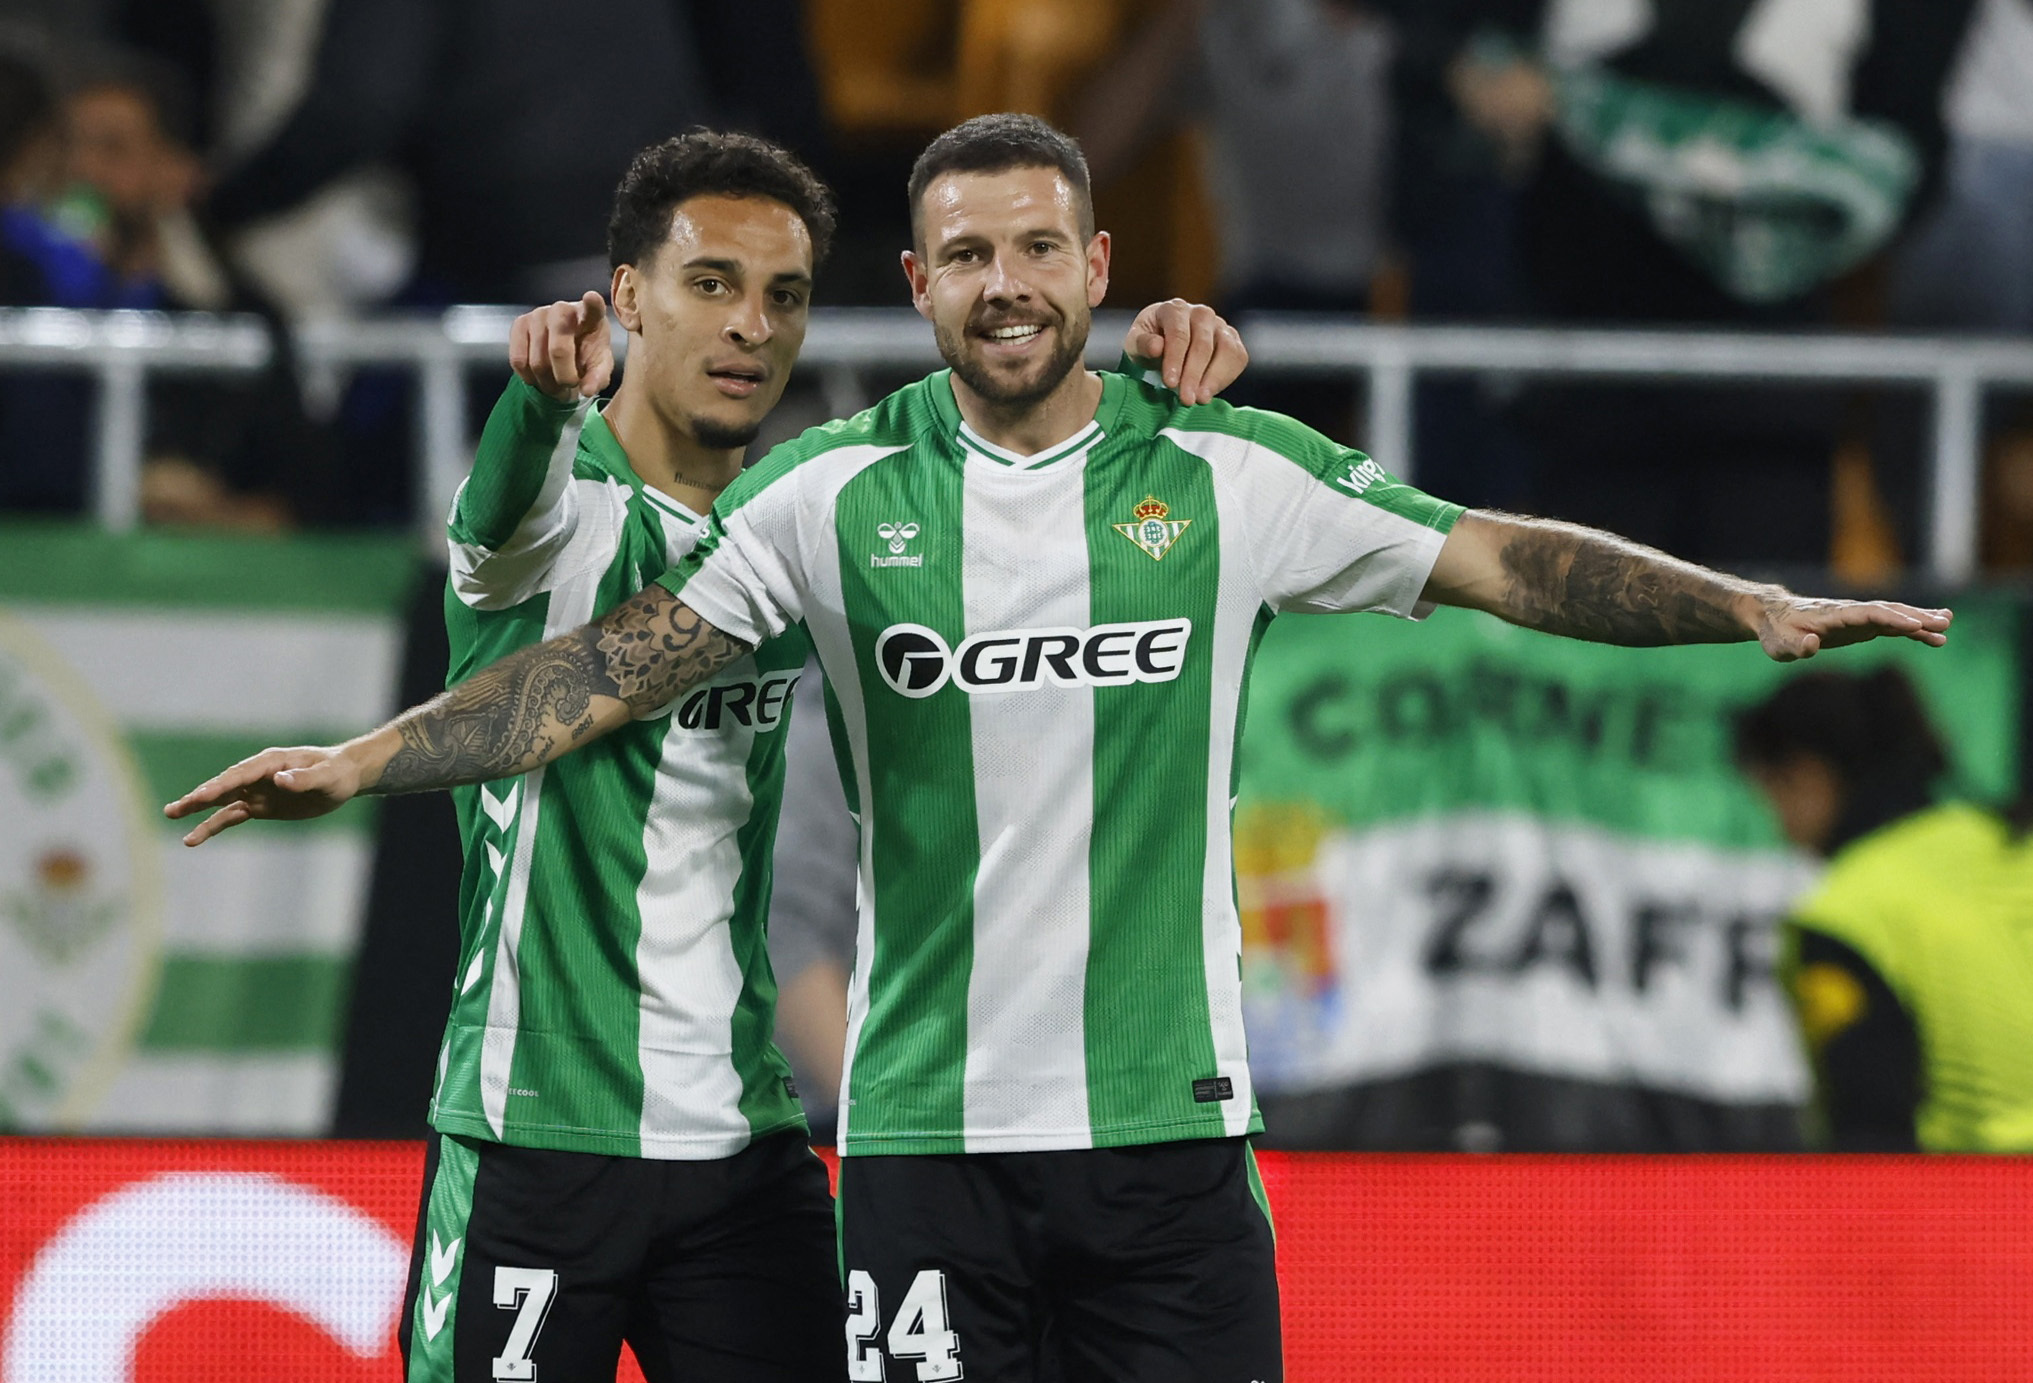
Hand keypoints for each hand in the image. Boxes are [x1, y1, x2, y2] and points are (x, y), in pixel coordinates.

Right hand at [162, 744, 366, 845]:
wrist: (344, 778)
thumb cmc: (337, 773)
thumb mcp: (326, 776)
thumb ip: (303, 778)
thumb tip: (279, 779)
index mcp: (271, 762)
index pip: (241, 774)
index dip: (221, 785)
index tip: (201, 796)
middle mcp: (257, 775)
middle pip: (223, 786)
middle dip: (199, 797)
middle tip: (174, 809)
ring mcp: (255, 791)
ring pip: (220, 801)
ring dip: (196, 809)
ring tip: (170, 815)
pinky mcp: (259, 806)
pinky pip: (231, 816)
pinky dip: (213, 826)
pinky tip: (193, 837)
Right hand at [508, 291, 612, 400]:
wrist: (565, 349)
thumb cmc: (586, 353)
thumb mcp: (599, 367)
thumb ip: (598, 377)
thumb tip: (587, 390)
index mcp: (591, 316)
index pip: (593, 307)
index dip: (592, 303)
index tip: (592, 298)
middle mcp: (562, 309)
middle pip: (558, 350)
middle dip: (564, 378)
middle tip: (569, 386)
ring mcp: (538, 314)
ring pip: (537, 361)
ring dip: (547, 383)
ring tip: (556, 385)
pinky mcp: (519, 324)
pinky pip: (518, 360)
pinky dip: (528, 377)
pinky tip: (538, 378)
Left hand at [1123, 298, 1247, 404]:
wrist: (1164, 345)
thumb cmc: (1148, 344)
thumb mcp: (1135, 345)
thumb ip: (1142, 344)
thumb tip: (1157, 347)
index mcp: (1175, 309)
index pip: (1179, 334)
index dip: (1175, 360)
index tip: (1170, 383)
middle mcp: (1201, 313)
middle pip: (1202, 344)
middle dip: (1194, 374)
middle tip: (1186, 399)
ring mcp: (1220, 325)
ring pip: (1225, 349)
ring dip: (1213, 377)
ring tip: (1200, 398)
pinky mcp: (1232, 340)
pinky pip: (1238, 357)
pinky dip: (1226, 377)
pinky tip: (1210, 392)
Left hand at [1753, 597, 1952, 661]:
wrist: (1775, 617)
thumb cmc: (1776, 632)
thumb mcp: (1778, 645)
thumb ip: (1795, 646)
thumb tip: (1812, 644)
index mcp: (1833, 614)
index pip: (1867, 613)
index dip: (1891, 618)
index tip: (1914, 624)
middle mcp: (1851, 611)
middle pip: (1887, 610)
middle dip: (1915, 616)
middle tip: (1944, 622)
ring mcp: (1859, 617)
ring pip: (1894, 615)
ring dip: (1920, 619)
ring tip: (1947, 625)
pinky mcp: (1863, 625)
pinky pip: (1893, 626)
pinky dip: (1913, 630)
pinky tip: (1934, 637)